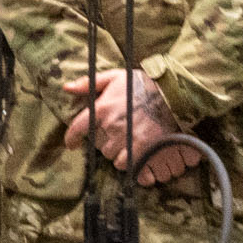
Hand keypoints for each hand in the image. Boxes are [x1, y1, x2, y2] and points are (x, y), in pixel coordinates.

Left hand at [61, 67, 193, 184]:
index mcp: (103, 107)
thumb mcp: (117, 77)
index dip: (72, 138)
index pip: (78, 127)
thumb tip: (67, 88)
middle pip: (100, 147)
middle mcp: (113, 125)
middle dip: (108, 143)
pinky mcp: (145, 150)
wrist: (176, 93)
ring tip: (131, 144)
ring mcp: (129, 139)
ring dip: (120, 154)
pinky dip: (133, 163)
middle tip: (120, 135)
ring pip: (114, 158)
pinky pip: (130, 166)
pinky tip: (139, 154)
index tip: (72, 144)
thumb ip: (90, 83)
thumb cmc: (145, 84)